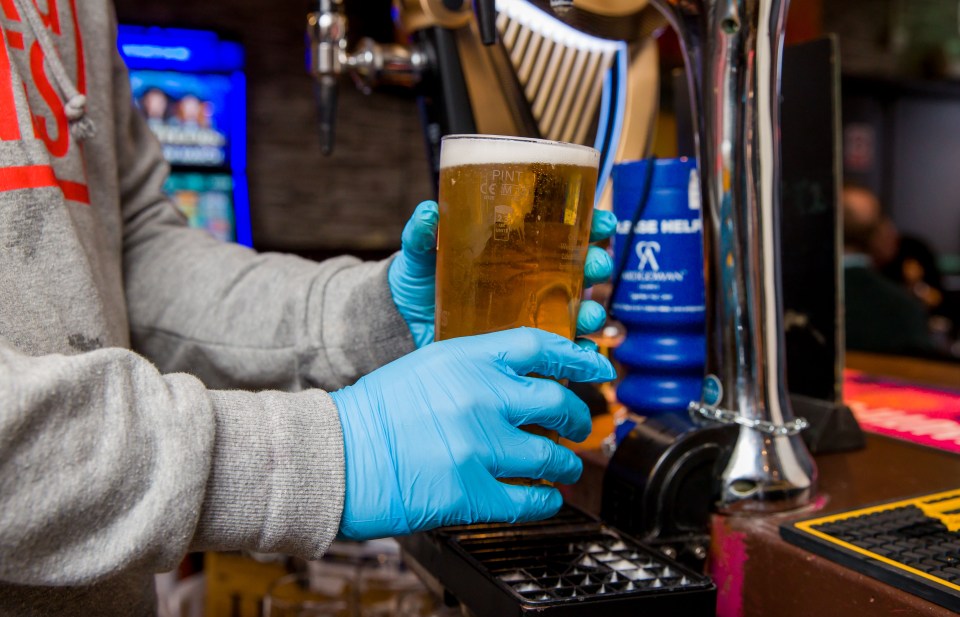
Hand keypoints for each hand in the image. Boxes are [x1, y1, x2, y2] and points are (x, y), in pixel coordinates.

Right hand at [331, 328, 616, 540]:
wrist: (335, 457)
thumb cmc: (375, 413)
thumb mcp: (427, 367)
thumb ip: (476, 367)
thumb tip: (525, 379)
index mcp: (466, 359)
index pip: (540, 347)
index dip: (577, 357)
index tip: (597, 366)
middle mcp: (480, 398)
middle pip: (559, 403)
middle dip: (578, 417)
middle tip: (579, 425)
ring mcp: (479, 446)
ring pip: (553, 456)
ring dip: (566, 463)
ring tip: (564, 466)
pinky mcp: (472, 493)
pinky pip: (531, 499)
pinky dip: (547, 500)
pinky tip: (546, 497)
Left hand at [388, 201, 617, 347]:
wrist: (403, 330)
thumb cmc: (417, 286)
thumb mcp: (418, 257)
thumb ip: (421, 236)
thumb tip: (429, 211)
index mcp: (514, 250)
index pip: (562, 230)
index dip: (590, 222)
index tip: (603, 220)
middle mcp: (530, 280)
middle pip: (580, 269)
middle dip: (598, 265)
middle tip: (596, 265)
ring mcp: (529, 314)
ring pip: (577, 309)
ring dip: (592, 310)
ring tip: (589, 313)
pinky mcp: (523, 348)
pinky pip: (560, 350)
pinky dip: (577, 352)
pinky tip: (581, 351)